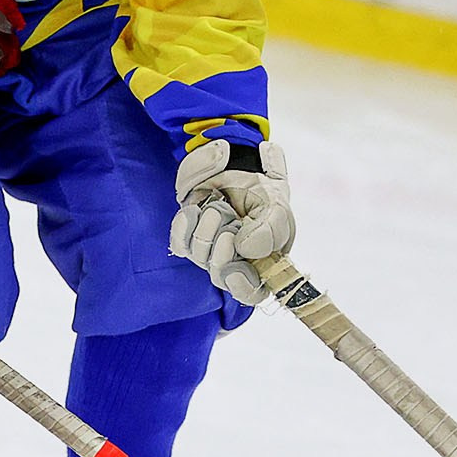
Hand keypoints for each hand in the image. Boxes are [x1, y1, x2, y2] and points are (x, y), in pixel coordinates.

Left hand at [169, 140, 293, 304]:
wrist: (236, 164)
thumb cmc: (262, 192)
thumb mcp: (277, 209)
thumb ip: (269, 233)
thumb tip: (245, 250)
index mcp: (262, 264)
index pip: (251, 292)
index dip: (241, 287)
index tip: (235, 269)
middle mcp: (235, 263)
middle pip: (220, 275)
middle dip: (223, 246)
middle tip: (231, 220)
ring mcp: (209, 252)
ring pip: (199, 255)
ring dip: (208, 225)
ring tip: (219, 206)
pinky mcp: (188, 238)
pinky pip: (179, 242)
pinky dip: (185, 224)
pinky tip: (195, 209)